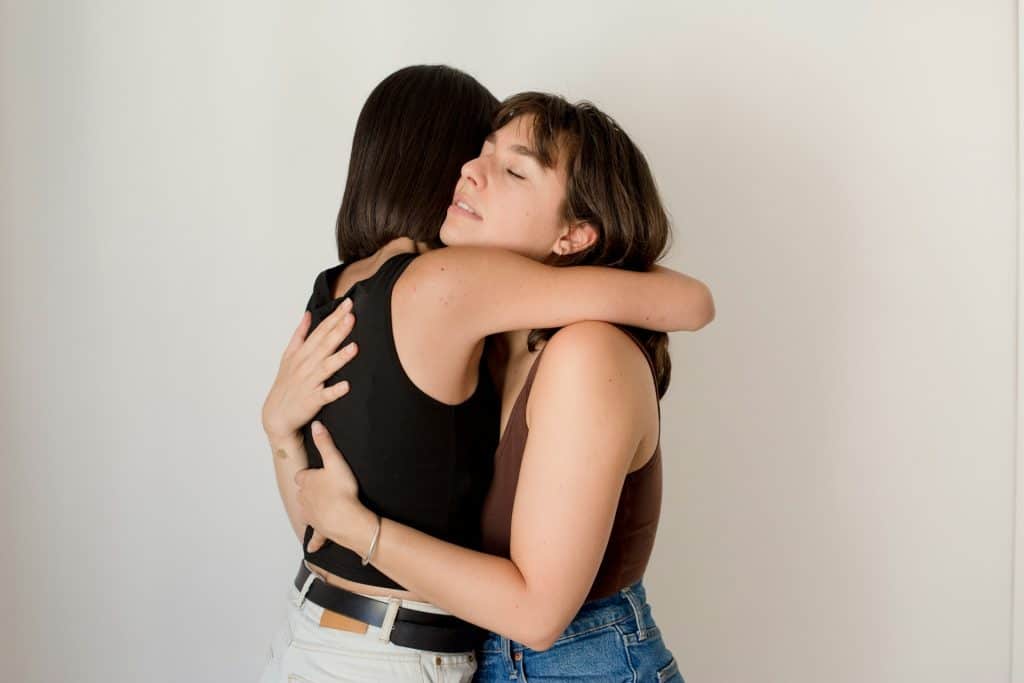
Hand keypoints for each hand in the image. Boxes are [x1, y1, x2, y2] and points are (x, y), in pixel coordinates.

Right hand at [262, 300, 358, 445]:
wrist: (276, 415)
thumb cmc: (286, 383)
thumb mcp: (288, 356)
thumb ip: (299, 334)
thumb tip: (308, 314)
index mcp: (301, 353)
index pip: (320, 331)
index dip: (334, 317)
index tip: (348, 304)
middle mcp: (305, 365)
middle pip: (324, 344)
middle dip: (338, 330)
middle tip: (351, 316)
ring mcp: (309, 383)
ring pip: (326, 368)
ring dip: (340, 357)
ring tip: (354, 347)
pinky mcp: (312, 400)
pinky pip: (325, 395)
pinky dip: (335, 391)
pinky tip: (346, 385)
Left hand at [295, 421, 376, 553]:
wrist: (346, 519)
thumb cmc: (341, 490)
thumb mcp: (335, 461)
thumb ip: (325, 443)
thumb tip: (316, 424)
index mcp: (306, 482)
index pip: (303, 476)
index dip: (310, 474)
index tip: (319, 473)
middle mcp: (304, 499)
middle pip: (304, 493)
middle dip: (311, 492)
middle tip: (324, 489)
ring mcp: (311, 515)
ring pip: (308, 511)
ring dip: (313, 510)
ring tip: (325, 508)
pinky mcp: (319, 529)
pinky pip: (316, 536)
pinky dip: (314, 540)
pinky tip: (312, 547)